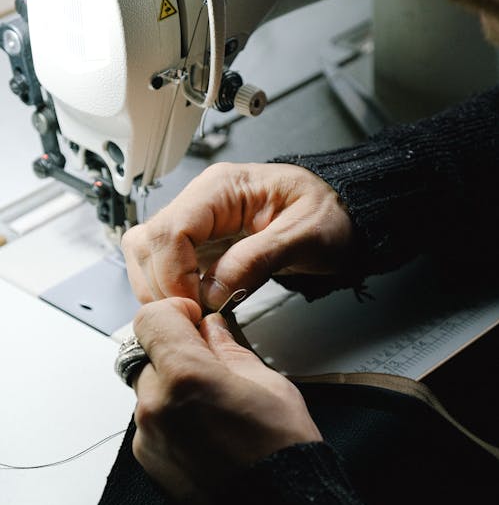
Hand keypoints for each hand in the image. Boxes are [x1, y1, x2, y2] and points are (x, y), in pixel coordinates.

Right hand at [121, 162, 353, 308]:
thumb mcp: (305, 235)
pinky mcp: (200, 246)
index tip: (195, 305)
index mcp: (223, 188)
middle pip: (147, 242)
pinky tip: (195, 306)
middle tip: (191, 316)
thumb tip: (212, 291)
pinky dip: (170, 291)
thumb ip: (258, 260)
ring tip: (192, 313)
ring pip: (147, 254)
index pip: (171, 229)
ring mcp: (197, 224)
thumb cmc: (331, 215)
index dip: (173, 273)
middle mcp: (201, 202)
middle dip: (161, 285)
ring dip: (159, 289)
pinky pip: (164, 267)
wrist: (344, 219)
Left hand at [131, 297, 321, 502]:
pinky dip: (171, 415)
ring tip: (213, 407)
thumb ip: (229, 349)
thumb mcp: (268, 384)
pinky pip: (151, 420)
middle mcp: (155, 406)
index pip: (151, 319)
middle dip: (175, 352)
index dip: (174, 313)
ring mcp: (147, 436)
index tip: (194, 321)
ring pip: (149, 388)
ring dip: (173, 385)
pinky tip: (206, 432)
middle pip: (148, 353)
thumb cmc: (282, 454)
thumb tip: (211, 328)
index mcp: (186, 377)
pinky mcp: (148, 460)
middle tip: (211, 367)